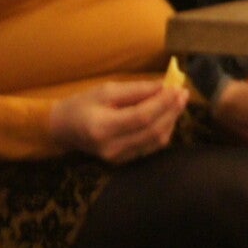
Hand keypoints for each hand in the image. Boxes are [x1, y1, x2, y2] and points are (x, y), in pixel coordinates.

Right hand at [48, 80, 186, 163]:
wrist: (64, 129)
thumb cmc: (83, 104)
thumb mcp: (106, 90)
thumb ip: (136, 90)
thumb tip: (164, 86)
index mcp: (103, 127)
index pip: (142, 117)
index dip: (163, 103)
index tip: (177, 88)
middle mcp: (112, 147)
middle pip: (152, 130)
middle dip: (171, 111)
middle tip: (183, 94)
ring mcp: (118, 158)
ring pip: (156, 141)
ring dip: (171, 121)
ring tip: (178, 102)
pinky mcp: (124, 161)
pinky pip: (151, 146)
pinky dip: (163, 130)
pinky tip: (167, 116)